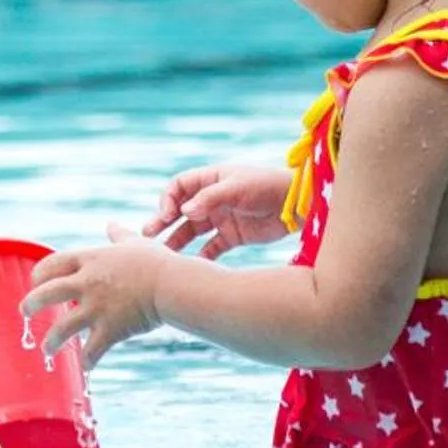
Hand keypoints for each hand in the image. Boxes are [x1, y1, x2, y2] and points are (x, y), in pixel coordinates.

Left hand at [21, 224, 169, 367]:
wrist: (172, 284)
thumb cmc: (157, 262)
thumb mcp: (134, 244)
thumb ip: (119, 236)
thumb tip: (112, 225)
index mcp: (90, 260)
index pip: (51, 264)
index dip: (39, 274)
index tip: (36, 282)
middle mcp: (87, 283)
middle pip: (46, 294)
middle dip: (31, 304)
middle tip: (24, 313)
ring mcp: (96, 308)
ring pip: (62, 328)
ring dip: (51, 342)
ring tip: (47, 350)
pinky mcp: (110, 329)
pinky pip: (92, 350)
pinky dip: (87, 360)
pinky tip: (85, 367)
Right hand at [144, 164, 291, 258]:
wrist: (299, 205)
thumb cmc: (267, 187)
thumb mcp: (236, 188)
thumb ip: (209, 199)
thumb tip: (184, 212)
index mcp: (210, 180)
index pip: (178, 188)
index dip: (168, 200)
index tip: (167, 215)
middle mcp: (212, 199)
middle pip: (180, 211)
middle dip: (163, 222)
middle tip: (148, 235)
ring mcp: (222, 218)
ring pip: (192, 231)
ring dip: (177, 241)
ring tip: (164, 255)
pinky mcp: (233, 236)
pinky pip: (211, 248)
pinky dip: (201, 257)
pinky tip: (193, 267)